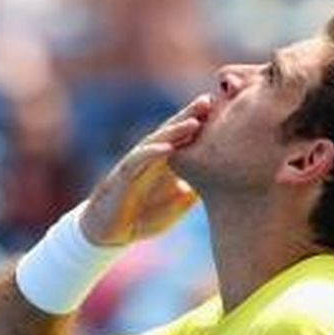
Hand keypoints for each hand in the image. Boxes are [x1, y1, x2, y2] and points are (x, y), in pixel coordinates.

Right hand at [80, 94, 211, 245]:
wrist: (110, 233)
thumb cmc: (144, 216)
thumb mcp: (177, 205)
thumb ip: (195, 191)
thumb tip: (221, 184)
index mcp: (165, 161)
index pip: (183, 137)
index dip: (200, 123)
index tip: (223, 110)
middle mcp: (150, 157)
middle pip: (171, 131)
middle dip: (189, 115)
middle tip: (209, 101)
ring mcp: (136, 164)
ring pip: (156, 141)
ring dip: (174, 131)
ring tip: (194, 122)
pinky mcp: (122, 176)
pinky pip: (137, 160)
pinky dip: (152, 153)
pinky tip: (167, 147)